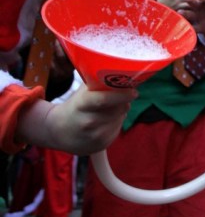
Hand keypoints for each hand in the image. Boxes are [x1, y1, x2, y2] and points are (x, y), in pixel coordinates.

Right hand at [15, 86, 136, 154]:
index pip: (103, 99)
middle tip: (126, 93)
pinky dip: (117, 120)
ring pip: (120, 117)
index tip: (133, 91)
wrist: (59, 132)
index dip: (120, 95)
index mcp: (82, 105)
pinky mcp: (103, 144)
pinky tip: (108, 118)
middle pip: (117, 108)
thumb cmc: (75, 106)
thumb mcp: (82, 92)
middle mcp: (89, 122)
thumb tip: (121, 72)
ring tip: (112, 106)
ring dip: (121, 110)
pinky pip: (118, 127)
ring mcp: (96, 135)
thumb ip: (98, 83)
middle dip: (124, 100)